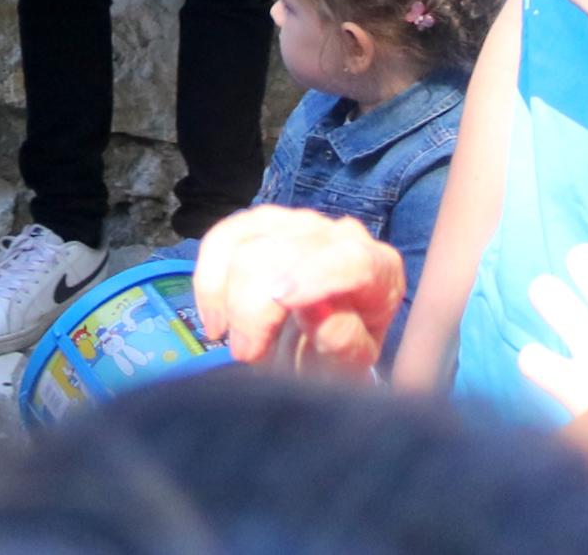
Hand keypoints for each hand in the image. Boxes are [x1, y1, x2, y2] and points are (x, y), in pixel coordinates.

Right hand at [194, 206, 403, 373]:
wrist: (322, 345)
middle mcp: (341, 235)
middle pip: (287, 250)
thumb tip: (317, 311)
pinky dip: (209, 279)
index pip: (351, 260)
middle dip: (255, 303)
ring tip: (226, 336)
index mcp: (378, 269)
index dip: (315, 275)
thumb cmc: (342, 355)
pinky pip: (223, 238)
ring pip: (248, 241)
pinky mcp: (262, 223)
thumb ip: (344, 340)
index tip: (281, 302)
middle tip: (247, 353)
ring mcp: (299, 223)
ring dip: (226, 292)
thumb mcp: (351, 363)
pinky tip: (214, 316)